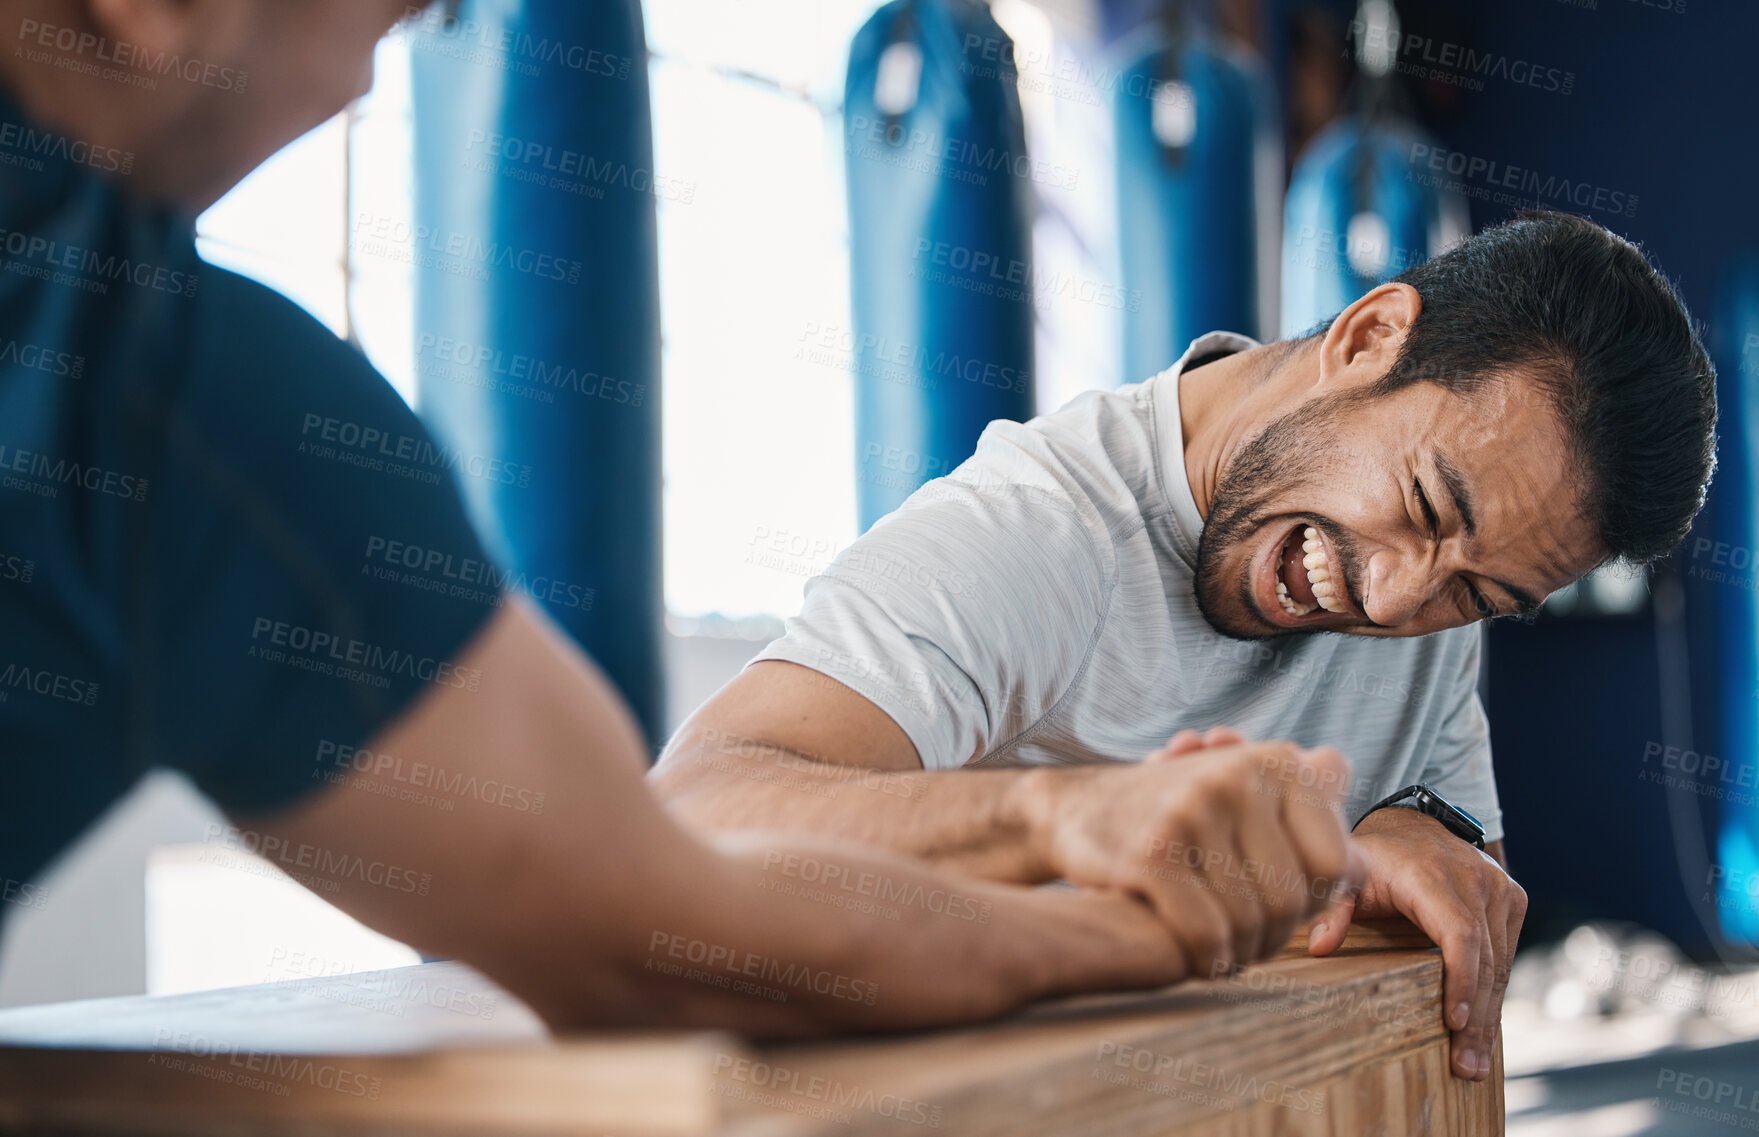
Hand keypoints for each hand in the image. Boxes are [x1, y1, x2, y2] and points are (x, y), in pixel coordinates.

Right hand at [1021, 734, 1366, 979]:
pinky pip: (1205, 934)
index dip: (1315, 902)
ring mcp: (1193, 810)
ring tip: (1225, 952)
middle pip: (1293, 898)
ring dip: (1239, 953)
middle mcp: (1239, 776)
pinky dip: (1206, 959)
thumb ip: (1307, 823)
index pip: (1334, 862)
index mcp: (1276, 761)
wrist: (1077, 808)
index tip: (1286, 914)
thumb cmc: (1177, 813)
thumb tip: (1362, 868)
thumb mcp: (1244, 796)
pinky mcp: (1151, 852)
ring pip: (1250, 921)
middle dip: (1274, 937)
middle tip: (1251, 944)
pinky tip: (1199, 958)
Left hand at [1306, 806, 1525, 1080]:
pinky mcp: (1513, 898)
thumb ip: (1332, 907)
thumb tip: (1317, 946)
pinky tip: (1485, 1030)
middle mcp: (1475, 880)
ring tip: (1474, 1063)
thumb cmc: (1377, 856)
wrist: (1414, 821)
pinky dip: (1495, 993)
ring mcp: (1500, 888)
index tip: (1454, 1023)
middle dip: (1476, 1018)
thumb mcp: (1348, 874)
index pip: (1460, 934)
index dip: (1460, 980)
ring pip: (1500, 963)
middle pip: (1485, 959)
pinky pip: (1506, 955)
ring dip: (1490, 1015)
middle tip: (1464, 1067)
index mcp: (1433, 876)